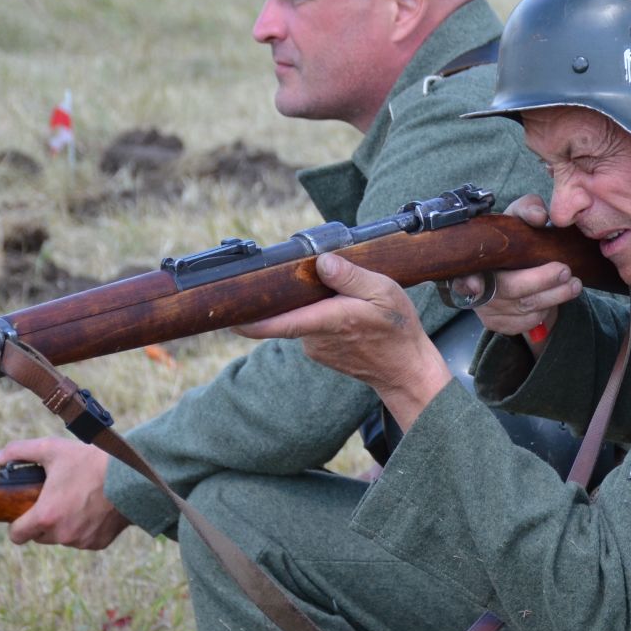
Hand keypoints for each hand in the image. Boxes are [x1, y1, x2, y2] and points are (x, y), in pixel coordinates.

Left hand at [0, 437, 129, 549]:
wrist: (133, 476)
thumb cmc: (90, 461)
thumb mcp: (51, 450)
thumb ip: (17, 452)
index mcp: (45, 516)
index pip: (17, 536)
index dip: (17, 525)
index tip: (23, 515)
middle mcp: (61, 534)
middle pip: (40, 537)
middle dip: (43, 522)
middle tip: (54, 501)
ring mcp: (81, 541)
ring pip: (62, 538)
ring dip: (63, 526)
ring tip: (76, 502)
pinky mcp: (98, 543)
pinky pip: (83, 540)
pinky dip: (84, 529)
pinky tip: (93, 510)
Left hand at [234, 253, 451, 430]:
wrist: (405, 369)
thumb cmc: (397, 330)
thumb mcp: (383, 292)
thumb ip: (351, 276)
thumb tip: (321, 261)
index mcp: (328, 321)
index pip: (278, 322)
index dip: (248, 320)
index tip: (225, 314)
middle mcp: (315, 338)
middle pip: (287, 311)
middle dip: (289, 293)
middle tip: (302, 274)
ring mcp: (315, 348)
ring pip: (299, 317)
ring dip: (309, 304)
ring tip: (339, 295)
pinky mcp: (320, 352)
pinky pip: (309, 327)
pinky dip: (318, 315)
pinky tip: (342, 311)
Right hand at [454, 196, 582, 343]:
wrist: (518, 264)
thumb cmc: (515, 238)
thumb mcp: (520, 217)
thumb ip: (528, 209)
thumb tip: (538, 217)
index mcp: (471, 262)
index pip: (460, 276)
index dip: (467, 282)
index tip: (477, 284)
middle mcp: (473, 289)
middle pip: (507, 290)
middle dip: (539, 281)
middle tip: (565, 271)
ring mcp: (486, 310)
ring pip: (523, 309)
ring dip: (553, 297)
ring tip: (574, 284)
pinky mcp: (500, 325)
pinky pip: (527, 323)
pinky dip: (546, 311)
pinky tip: (556, 296)